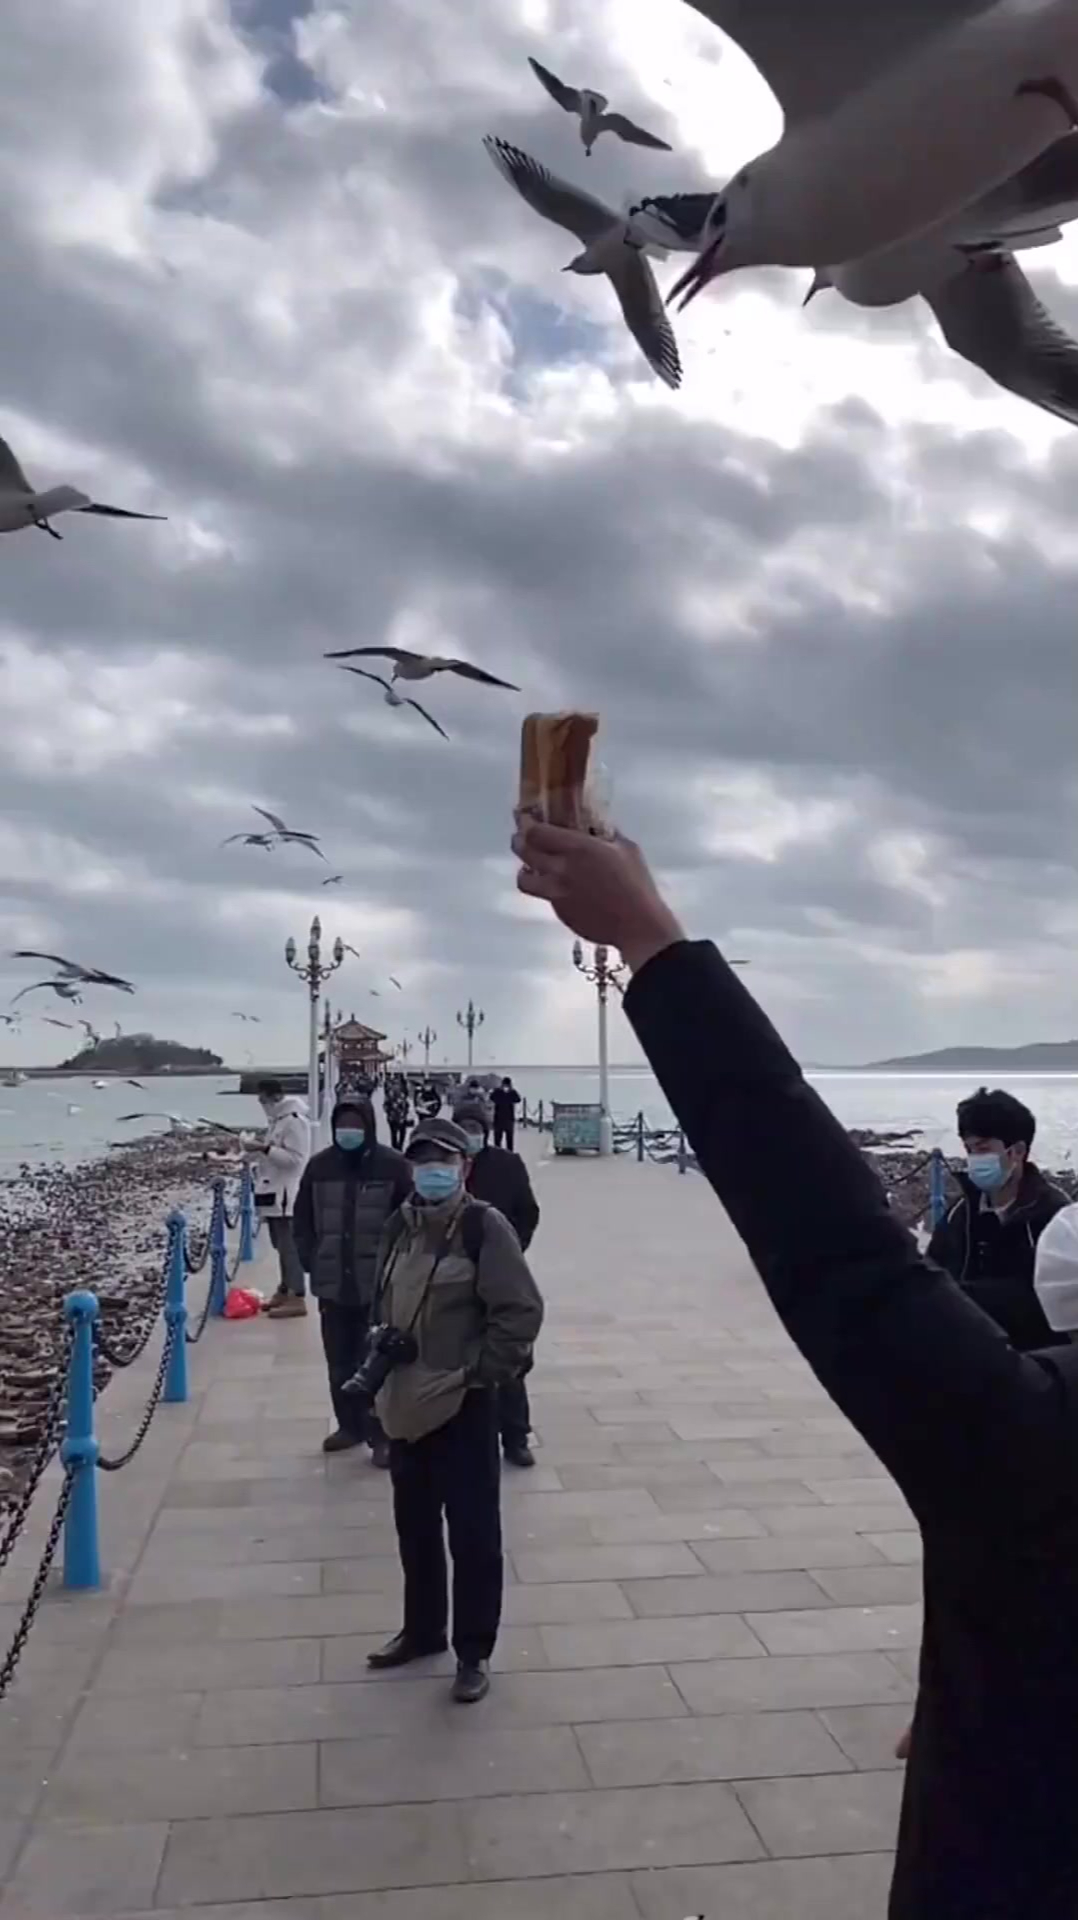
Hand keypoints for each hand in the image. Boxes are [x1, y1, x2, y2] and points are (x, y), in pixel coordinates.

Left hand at [512, 817, 684, 973]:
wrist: (636, 925)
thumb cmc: (636, 883)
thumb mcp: (626, 848)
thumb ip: (606, 835)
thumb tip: (595, 826)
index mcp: (577, 849)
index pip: (537, 832)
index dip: (527, 824)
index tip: (526, 819)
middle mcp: (560, 870)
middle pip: (524, 852)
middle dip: (519, 842)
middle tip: (521, 838)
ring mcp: (556, 894)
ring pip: (525, 881)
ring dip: (524, 871)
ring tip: (530, 869)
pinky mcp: (560, 913)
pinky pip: (545, 897)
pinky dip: (547, 889)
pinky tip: (560, 888)